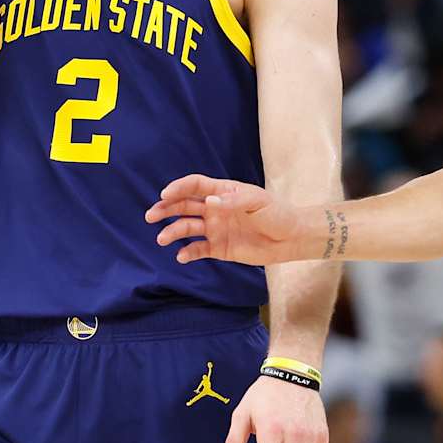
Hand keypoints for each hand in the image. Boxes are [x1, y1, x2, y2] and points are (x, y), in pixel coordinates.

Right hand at [148, 176, 314, 265]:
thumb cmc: (277, 213)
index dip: (179, 188)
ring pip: (187, 228)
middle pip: (185, 206)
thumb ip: (233, 202)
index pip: (196, 186)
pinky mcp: (219, 248)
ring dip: (173, 232)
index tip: (165, 194)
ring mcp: (215, 228)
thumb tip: (209, 203)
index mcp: (223, 192)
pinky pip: (198, 249)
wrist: (291, 238)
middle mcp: (215, 209)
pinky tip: (181, 256)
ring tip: (162, 239)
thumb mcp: (258, 202)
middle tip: (151, 215)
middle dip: (166, 209)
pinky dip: (188, 252)